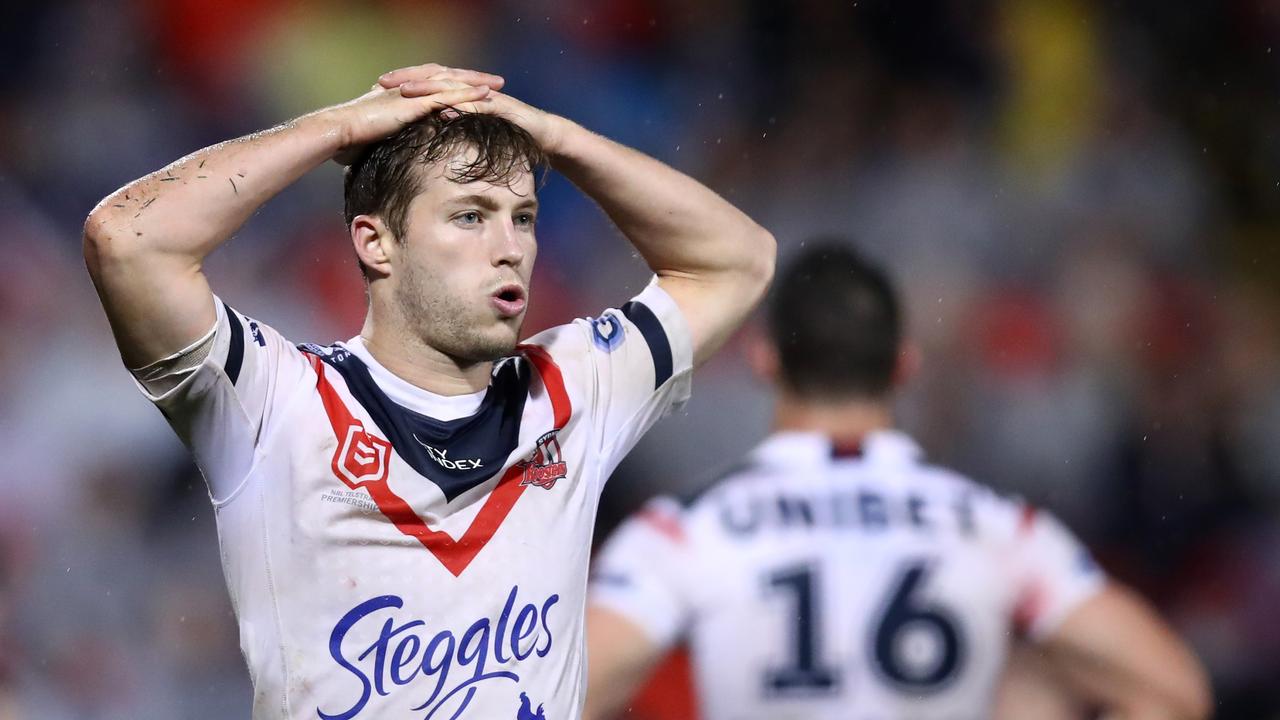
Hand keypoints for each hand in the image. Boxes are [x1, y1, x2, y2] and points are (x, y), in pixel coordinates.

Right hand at [320, 65, 503, 163]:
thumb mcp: (379, 138)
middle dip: (472, 78)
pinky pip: (446, 95)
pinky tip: (485, 95)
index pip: (434, 84)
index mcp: (402, 93)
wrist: (340, 132)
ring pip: (450, 82)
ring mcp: (412, 93)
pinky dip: (467, 94)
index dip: (455, 86)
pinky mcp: (414, 103)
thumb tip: (396, 158)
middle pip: (447, 77)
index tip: (474, 91)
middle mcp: (409, 88)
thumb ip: (393, 140)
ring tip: (497, 85)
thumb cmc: (353, 140)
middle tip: (496, 82)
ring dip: (475, 83)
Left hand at [379, 68, 569, 155]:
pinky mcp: (499, 106)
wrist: (544, 136)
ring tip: (405, 92)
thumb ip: (452, 131)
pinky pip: (475, 105)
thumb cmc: (509, 138)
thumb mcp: (473, 135)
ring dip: (427, 89)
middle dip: (407, 79)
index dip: (403, 84)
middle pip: (434, 78)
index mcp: (461, 95)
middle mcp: (470, 90)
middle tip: (382, 83)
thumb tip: (425, 137)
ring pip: (451, 88)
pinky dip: (458, 106)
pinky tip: (441, 110)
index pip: (427, 84)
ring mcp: (485, 96)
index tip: (378, 89)